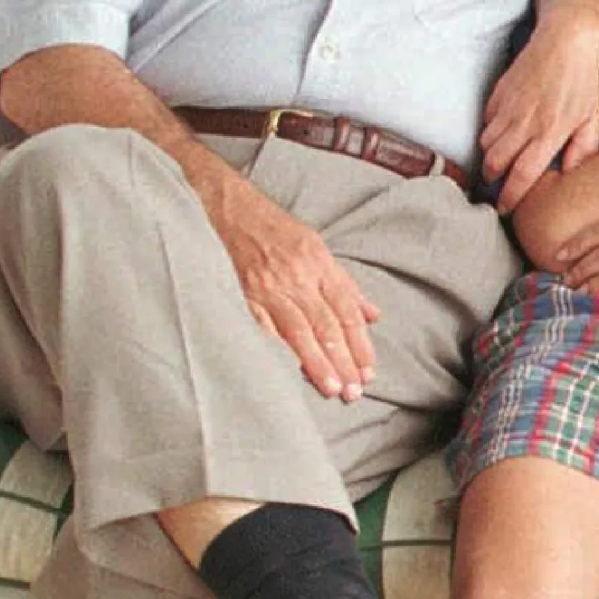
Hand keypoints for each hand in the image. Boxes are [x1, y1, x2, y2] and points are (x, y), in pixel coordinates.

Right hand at [205, 172, 379, 399]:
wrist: (226, 207)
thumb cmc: (272, 228)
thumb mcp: (317, 246)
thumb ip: (345, 284)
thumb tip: (372, 315)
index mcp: (319, 265)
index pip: (347, 312)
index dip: (360, 344)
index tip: (368, 371)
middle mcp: (297, 277)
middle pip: (326, 326)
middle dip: (342, 361)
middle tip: (354, 391)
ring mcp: (267, 288)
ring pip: (299, 333)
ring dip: (317, 364)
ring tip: (331, 389)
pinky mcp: (241, 295)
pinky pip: (262, 329)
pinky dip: (276, 351)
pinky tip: (288, 373)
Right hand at [481, 6, 598, 211]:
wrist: (568, 35)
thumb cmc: (586, 77)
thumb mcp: (593, 116)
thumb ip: (581, 149)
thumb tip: (568, 175)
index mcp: (550, 132)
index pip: (522, 175)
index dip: (510, 197)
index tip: (505, 210)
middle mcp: (525, 122)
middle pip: (495, 163)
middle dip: (493, 180)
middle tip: (498, 188)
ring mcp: (509, 106)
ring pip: (486, 143)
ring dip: (490, 158)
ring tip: (499, 165)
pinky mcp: (500, 91)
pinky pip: (486, 121)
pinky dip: (490, 133)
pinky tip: (502, 135)